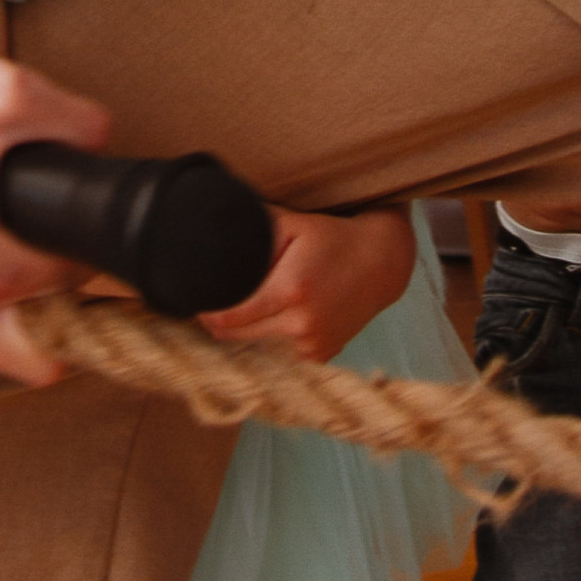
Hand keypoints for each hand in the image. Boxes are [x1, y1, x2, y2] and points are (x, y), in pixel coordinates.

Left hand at [200, 202, 416, 361]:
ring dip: (245, 332)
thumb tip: (210, 234)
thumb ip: (252, 230)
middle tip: (213, 303)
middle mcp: (302, 325)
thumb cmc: (333, 238)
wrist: (382, 263)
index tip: (197, 300)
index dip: (207, 311)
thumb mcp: (293, 223)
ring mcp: (313, 347)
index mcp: (290, 290)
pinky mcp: (321, 357)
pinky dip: (271, 338)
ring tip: (245, 307)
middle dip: (220, 322)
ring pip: (256, 348)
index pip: (228, 318)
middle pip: (236, 337)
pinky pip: (279, 353)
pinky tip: (275, 318)